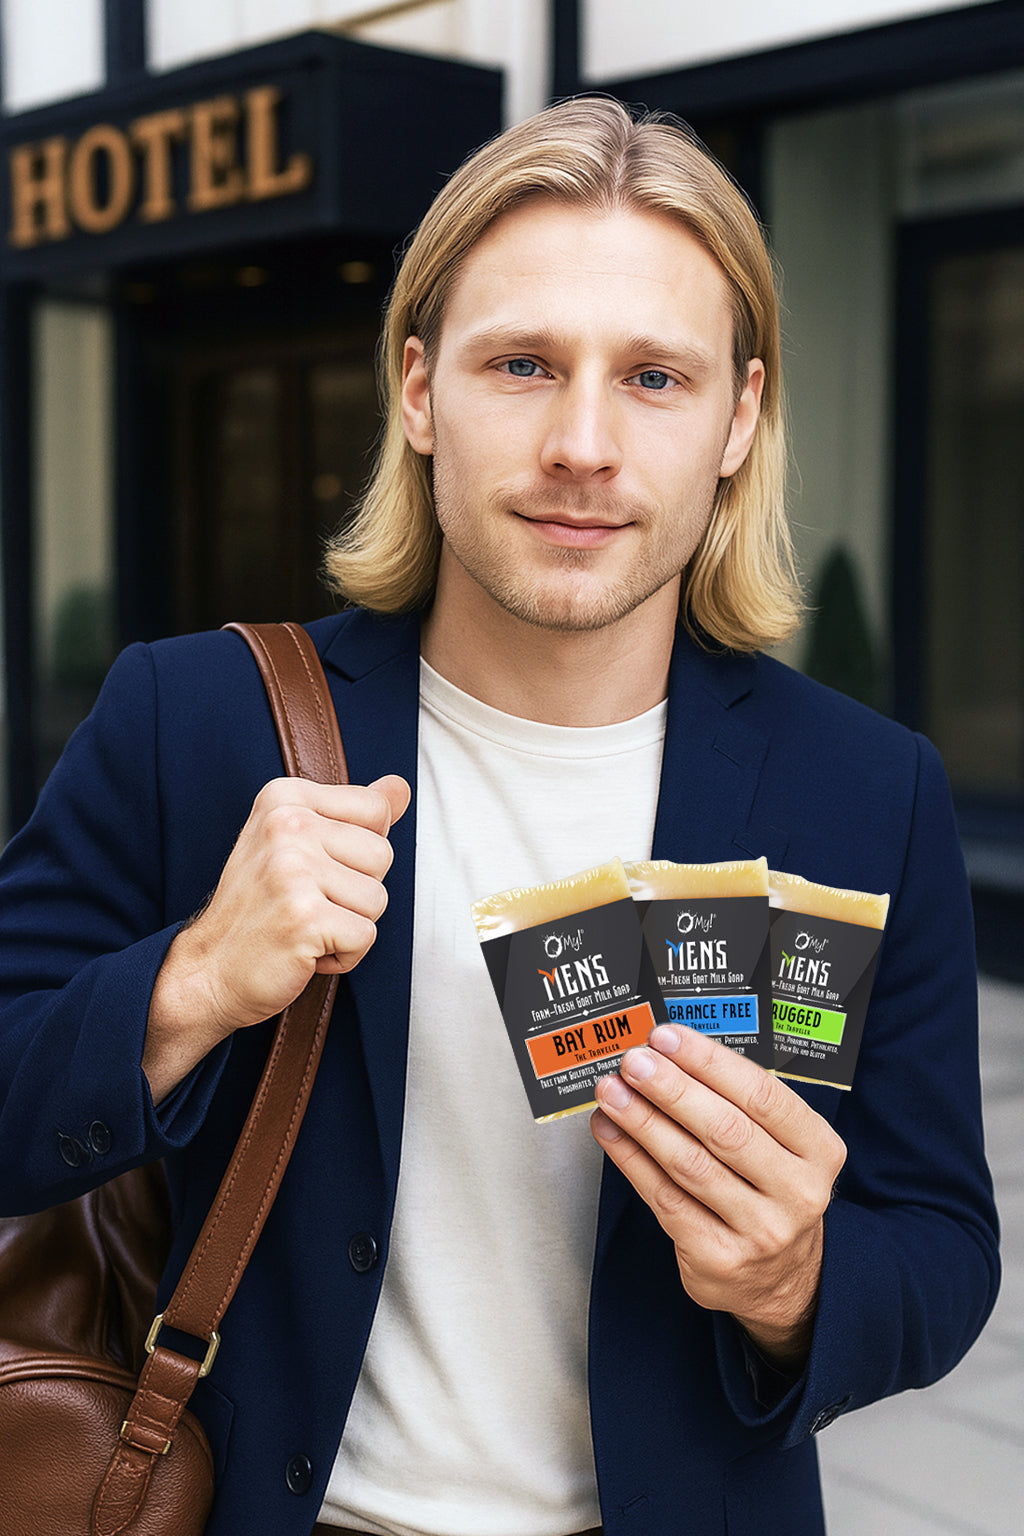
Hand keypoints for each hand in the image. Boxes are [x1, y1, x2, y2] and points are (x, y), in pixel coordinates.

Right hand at [144, 774, 409, 1101]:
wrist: (207, 971)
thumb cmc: (257, 909)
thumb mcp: (297, 844)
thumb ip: (353, 813)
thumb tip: (400, 787)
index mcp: (285, 797)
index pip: (376, 809)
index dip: (358, 851)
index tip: (314, 868)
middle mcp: (286, 824)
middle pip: (383, 855)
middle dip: (356, 891)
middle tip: (305, 904)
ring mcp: (293, 870)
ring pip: (378, 899)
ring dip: (349, 925)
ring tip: (304, 926)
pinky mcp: (304, 917)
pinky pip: (366, 937)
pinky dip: (344, 956)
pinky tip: (306, 951)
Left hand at [592, 1023, 845, 1368]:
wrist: (782, 1280)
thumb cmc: (769, 1190)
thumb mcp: (781, 1146)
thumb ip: (739, 1103)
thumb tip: (669, 1054)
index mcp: (819, 1150)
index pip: (762, 1095)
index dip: (710, 1063)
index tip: (667, 1037)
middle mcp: (797, 1192)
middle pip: (725, 1130)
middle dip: (671, 1090)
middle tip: (633, 1062)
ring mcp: (760, 1230)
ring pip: (690, 1165)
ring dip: (643, 1122)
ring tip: (611, 1092)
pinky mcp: (718, 1258)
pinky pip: (665, 1199)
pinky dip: (631, 1159)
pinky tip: (611, 1132)